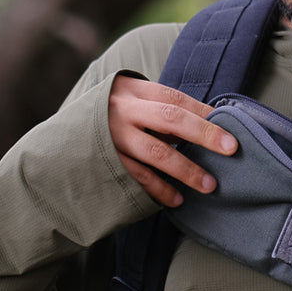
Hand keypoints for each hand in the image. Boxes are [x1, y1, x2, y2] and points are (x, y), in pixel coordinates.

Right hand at [108, 75, 237, 205]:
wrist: (61, 137)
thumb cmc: (113, 116)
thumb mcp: (134, 103)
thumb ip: (163, 111)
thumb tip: (210, 125)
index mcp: (135, 91)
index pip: (176, 99)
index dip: (205, 113)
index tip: (230, 129)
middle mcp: (124, 111)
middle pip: (171, 119)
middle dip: (204, 133)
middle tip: (231, 148)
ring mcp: (114, 137)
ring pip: (156, 153)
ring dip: (186, 170)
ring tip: (209, 184)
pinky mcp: (107, 162)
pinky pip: (138, 177)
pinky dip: (159, 189)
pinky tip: (178, 199)